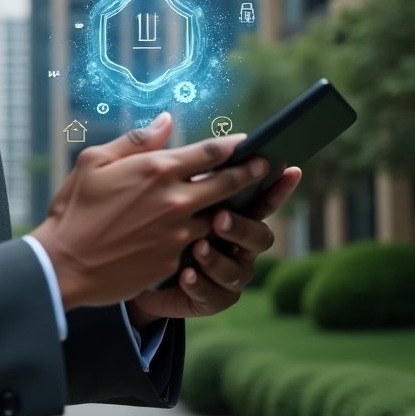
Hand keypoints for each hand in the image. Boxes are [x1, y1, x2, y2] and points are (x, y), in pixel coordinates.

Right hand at [30, 114, 268, 309]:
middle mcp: (174, 200)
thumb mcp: (94, 161)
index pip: (208, 152)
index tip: (248, 142)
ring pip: (220, 217)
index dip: (232, 146)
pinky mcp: (175, 260)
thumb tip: (166, 120)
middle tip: (265, 165)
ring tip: (245, 200)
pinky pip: (201, 244)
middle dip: (250, 172)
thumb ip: (136, 141)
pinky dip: (209, 236)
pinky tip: (213, 233)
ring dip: (233, 208)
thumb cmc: (74, 208)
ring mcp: (178, 233)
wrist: (66, 263)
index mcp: (156, 170)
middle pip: (227, 183)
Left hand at [126, 164, 301, 321]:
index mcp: (227, 210)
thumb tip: (167, 118)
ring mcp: (225, 272)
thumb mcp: (144, 183)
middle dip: (242, 225)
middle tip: (219, 217)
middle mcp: (234, 242)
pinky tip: (186, 275)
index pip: (257, 196)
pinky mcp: (208, 297)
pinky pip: (214, 294)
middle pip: (257, 234)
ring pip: (238, 268)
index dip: (276, 185)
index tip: (287, 169)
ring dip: (220, 258)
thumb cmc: (139, 219)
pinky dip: (202, 283)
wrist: (126, 268)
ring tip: (197, 248)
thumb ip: (158, 156)